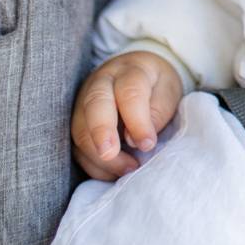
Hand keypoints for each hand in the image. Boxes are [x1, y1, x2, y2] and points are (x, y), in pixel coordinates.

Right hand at [70, 50, 184, 180]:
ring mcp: (83, 102)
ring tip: (126, 170)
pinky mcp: (77, 122)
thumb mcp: (168, 90)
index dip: (137, 121)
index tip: (148, 145)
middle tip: (111, 154)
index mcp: (130, 71)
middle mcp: (101, 83)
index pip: (130, 93)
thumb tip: (137, 141)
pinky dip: (92, 164)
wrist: (138, 72)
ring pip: (81, 129)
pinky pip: (76, 147)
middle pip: (95, 104)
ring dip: (99, 155)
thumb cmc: (156, 85)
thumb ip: (157, 111)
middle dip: (101, 132)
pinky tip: (113, 173)